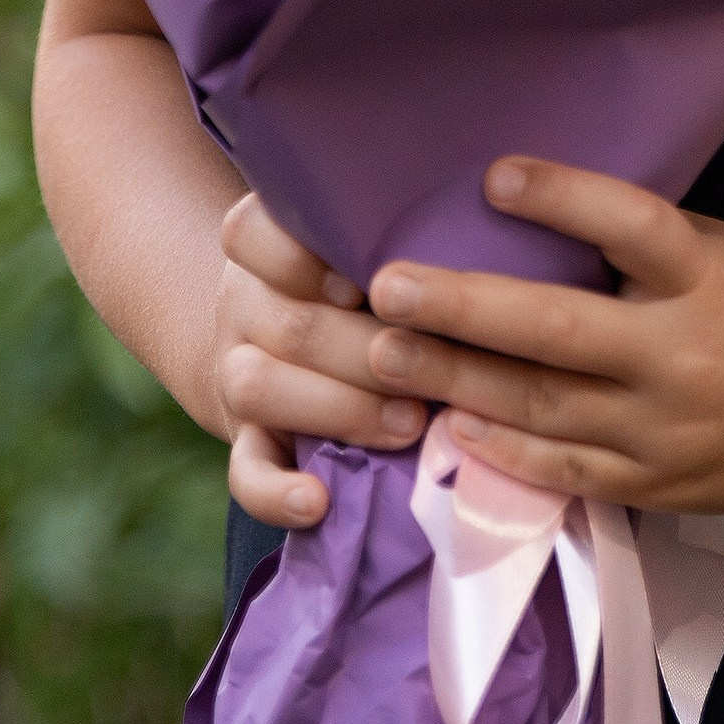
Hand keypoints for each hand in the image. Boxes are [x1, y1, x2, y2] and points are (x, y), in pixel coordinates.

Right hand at [213, 191, 429, 528]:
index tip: (364, 280)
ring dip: (339, 409)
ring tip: (409, 425)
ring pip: (255, 388)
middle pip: (288, 323)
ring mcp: (239, 373)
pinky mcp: (247, 442)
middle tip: (431, 370)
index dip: (302, 259)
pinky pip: (245, 471)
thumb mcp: (377, 249)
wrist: (304, 348)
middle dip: (363, 352)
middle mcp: (248, 304)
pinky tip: (317, 502)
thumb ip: (406, 242)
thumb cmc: (376, 282)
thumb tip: (484, 221)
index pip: (252, 232)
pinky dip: (275, 492)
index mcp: (273, 244)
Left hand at [364, 158, 723, 516]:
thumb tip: (523, 223)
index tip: (493, 176)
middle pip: (561, 332)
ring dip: (459, 382)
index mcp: (703, 277)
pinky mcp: (660, 487)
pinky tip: (451, 429)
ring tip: (385, 357)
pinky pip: (570, 473)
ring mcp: (668, 431)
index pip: (629, 224)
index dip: (561, 198)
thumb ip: (635, 248)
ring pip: (548, 409)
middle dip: (465, 310)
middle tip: (386, 288)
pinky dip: (507, 453)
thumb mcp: (718, 250)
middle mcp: (681, 356)